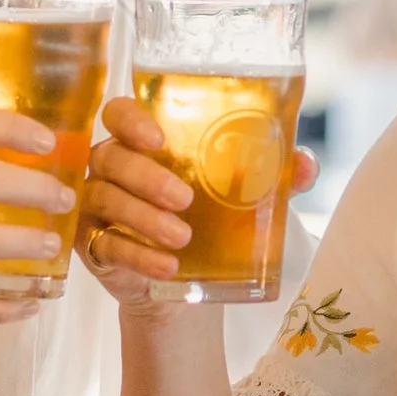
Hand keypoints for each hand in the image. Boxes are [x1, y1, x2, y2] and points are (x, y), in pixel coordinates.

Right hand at [78, 98, 317, 310]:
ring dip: (145, 219)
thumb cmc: (209, 220)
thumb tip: (305, 164)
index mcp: (141, 142)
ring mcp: (96, 205)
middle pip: (111, 156)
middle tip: (185, 199)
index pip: (118, 113)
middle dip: (147, 177)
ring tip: (183, 238)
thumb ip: (271, 175)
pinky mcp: (92, 244)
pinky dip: (138, 256)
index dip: (131, 120)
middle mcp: (111, 167)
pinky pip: (105, 245)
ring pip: (107, 199)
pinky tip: (167, 267)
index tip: (159, 139)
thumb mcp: (241, 195)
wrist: (186, 282)